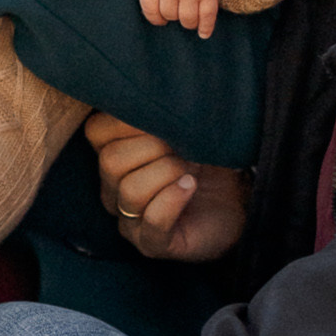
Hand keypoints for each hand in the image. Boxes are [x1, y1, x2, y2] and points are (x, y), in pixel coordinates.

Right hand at [85, 111, 249, 263]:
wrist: (238, 199)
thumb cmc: (207, 160)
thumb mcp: (184, 129)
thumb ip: (162, 113)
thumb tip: (154, 92)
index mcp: (114, 156)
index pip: (97, 131)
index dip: (129, 120)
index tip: (162, 118)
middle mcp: (113, 190)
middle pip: (110, 162)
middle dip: (153, 148)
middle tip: (182, 148)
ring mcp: (129, 220)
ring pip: (130, 192)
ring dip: (167, 173)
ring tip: (191, 171)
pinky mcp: (152, 244)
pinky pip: (151, 221)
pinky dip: (173, 199)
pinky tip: (190, 186)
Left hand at [140, 0, 234, 39]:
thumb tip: (152, 11)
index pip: (149, 8)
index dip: (155, 18)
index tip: (160, 20)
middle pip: (169, 15)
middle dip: (174, 15)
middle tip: (179, 9)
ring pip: (187, 20)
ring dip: (189, 22)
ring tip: (191, 17)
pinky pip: (206, 17)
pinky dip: (205, 28)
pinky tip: (204, 33)